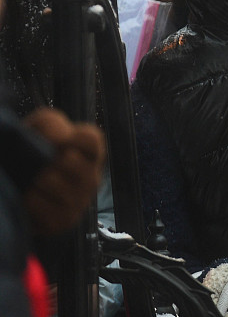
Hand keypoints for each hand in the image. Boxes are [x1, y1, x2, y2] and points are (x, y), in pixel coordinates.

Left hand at [21, 108, 104, 235]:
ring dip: (41, 182)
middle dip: (54, 163)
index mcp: (90, 153)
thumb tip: (61, 138)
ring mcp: (80, 202)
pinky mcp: (65, 221)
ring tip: (33, 181)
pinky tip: (29, 198)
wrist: (17, 185)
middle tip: (41, 163)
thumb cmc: (33, 153)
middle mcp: (91, 178)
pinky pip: (50, 211)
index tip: (56, 140)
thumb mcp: (39, 129)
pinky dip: (34, 202)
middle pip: (78, 166)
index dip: (74, 138)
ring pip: (63, 189)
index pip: (92, 140)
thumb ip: (51, 123)